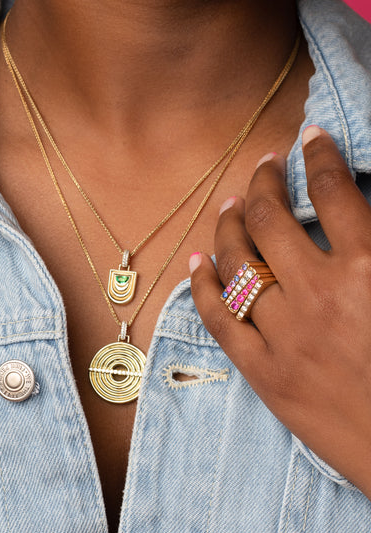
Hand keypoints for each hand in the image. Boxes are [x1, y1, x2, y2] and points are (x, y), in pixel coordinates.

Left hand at [189, 125, 370, 498]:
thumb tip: (356, 219)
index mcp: (370, 269)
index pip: (334, 192)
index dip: (318, 157)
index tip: (308, 141)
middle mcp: (320, 294)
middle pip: (271, 219)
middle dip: (262, 182)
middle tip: (261, 168)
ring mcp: (285, 335)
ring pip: (237, 262)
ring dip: (228, 225)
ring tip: (227, 205)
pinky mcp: (264, 373)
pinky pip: (219, 319)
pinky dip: (202, 287)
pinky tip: (196, 262)